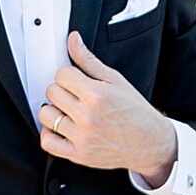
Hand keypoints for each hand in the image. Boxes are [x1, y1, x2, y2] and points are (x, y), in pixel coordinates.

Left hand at [39, 32, 176, 182]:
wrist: (150, 143)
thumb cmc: (135, 112)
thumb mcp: (115, 80)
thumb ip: (89, 60)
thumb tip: (73, 40)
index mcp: (97, 95)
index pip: (62, 74)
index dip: (68, 75)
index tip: (76, 81)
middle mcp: (88, 117)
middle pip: (52, 92)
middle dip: (61, 90)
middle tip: (75, 95)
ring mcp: (82, 137)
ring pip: (46, 115)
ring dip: (53, 111)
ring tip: (68, 111)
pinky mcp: (78, 154)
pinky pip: (48, 142)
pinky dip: (49, 133)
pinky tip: (61, 127)